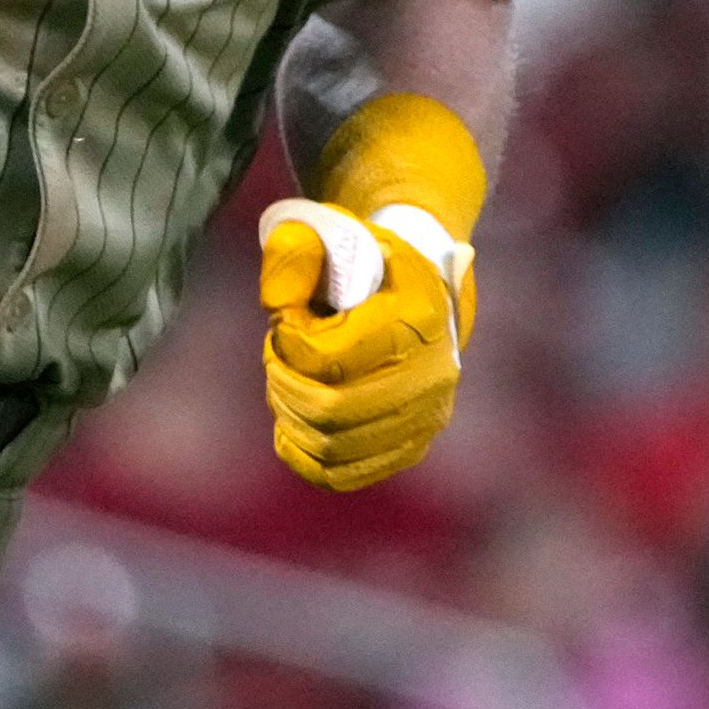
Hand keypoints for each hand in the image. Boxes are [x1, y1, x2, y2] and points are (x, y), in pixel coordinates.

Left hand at [256, 200, 474, 490]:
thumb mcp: (332, 233)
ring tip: (285, 385)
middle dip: (283, 385)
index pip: (330, 357)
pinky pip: (345, 474)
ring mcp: (426, 417)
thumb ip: (295, 252)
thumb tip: (276, 307)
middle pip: (330, 409)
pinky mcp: (412, 446)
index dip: (288, 344)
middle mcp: (433, 374)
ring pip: (334, 447)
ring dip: (291, 418)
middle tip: (276, 359)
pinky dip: (304, 457)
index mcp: (419, 316)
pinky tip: (291, 426)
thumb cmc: (368, 262)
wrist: (422, 290)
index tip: (284, 322)